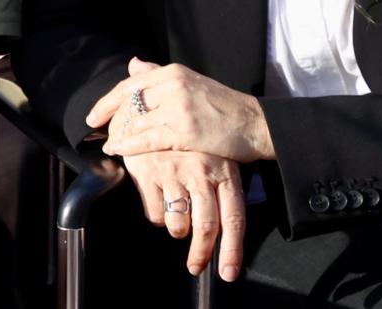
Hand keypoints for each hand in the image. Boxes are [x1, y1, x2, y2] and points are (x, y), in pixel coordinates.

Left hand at [90, 57, 273, 164]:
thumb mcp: (191, 82)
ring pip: (135, 122)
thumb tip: (133, 64)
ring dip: (117, 135)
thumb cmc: (224, 106)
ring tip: (109, 145)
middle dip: (110, 120)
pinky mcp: (185, 132)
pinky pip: (147, 140)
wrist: (256, 124)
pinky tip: (119, 151)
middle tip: (99, 133)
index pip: (130, 85)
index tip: (93, 116)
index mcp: (172, 72)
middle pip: (128, 103)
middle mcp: (172, 86)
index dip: (107, 101)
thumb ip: (160, 75)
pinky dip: (129, 146)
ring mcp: (178, 108)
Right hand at [121, 149, 247, 281]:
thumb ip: (223, 193)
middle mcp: (200, 172)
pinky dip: (159, 216)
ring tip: (178, 221)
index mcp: (223, 171)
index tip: (228, 273)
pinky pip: (155, 214)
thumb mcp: (216, 158)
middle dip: (201, 253)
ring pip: (178, 224)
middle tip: (196, 266)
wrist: (153, 108)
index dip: (232, 250)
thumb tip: (226, 235)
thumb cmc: (192, 143)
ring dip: (178, 230)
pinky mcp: (147, 173)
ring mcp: (173, 172)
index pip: (234, 218)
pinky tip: (160, 199)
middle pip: (206, 226)